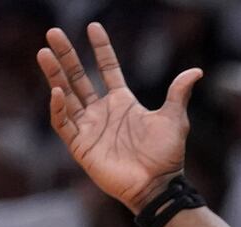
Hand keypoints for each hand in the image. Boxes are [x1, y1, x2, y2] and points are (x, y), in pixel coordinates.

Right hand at [37, 23, 203, 211]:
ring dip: (54, 75)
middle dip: (66, 55)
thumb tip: (196, 72)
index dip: (101, 49)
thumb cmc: (166, 156)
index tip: (93, 27)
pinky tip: (57, 92)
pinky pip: (63, 123)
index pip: (108, 69)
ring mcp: (89, 127)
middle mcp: (103, 111)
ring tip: (44, 53)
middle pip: (79, 77)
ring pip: (66, 95)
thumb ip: (178, 94)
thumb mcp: (174, 120)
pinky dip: (59, 108)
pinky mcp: (80, 145)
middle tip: (53, 33)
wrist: (157, 185)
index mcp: (123, 102)